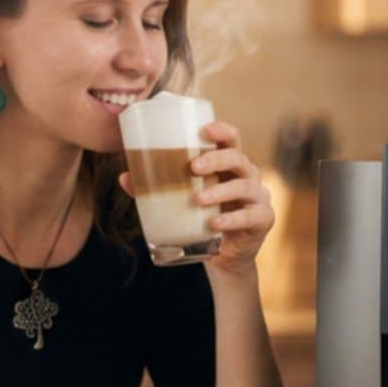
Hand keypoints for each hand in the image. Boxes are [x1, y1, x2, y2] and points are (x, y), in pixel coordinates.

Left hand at [116, 120, 273, 278]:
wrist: (225, 256)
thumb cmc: (204, 218)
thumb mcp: (183, 201)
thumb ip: (158, 188)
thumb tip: (124, 177)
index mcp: (229, 164)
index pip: (232, 138)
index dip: (221, 130)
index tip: (203, 130)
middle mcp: (247, 175)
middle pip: (238, 157)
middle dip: (216, 159)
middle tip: (193, 167)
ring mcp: (258, 197)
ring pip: (244, 186)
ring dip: (220, 191)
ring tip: (197, 199)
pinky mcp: (263, 219)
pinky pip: (250, 215)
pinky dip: (231, 219)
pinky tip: (214, 223)